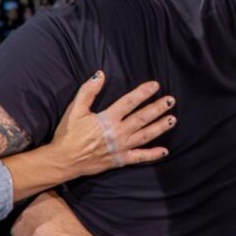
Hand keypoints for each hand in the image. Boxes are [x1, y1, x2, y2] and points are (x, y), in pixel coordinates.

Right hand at [44, 72, 175, 179]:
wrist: (63, 160)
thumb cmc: (67, 135)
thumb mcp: (75, 110)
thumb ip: (88, 91)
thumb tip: (100, 75)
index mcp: (107, 119)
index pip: (129, 102)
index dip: (143, 93)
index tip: (155, 85)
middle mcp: (117, 133)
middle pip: (142, 118)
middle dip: (157, 108)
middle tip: (171, 101)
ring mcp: (120, 147)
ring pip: (145, 136)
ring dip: (160, 127)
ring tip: (172, 119)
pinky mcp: (119, 160)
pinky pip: (139, 158)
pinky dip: (152, 155)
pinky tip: (164, 151)